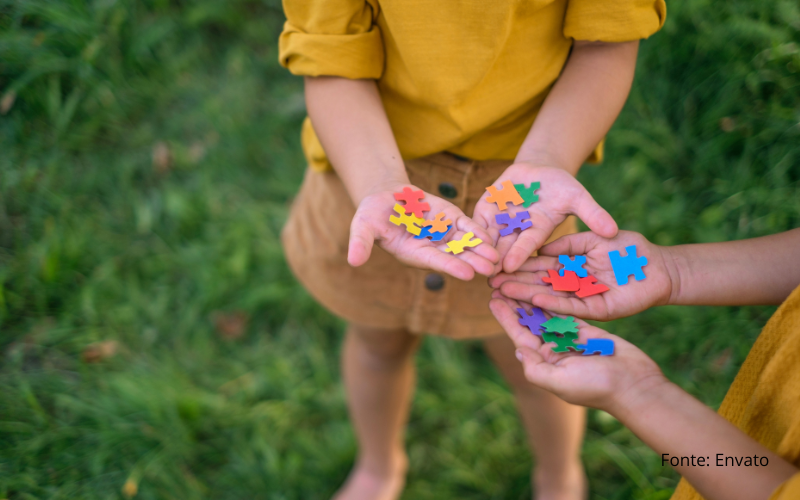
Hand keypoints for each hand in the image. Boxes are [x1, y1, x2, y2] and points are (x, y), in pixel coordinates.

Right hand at [348, 184, 499, 279]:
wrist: (384, 196)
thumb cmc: (371, 214)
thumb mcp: (362, 226)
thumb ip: (360, 244)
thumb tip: (352, 261)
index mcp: (412, 253)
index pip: (434, 261)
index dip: (450, 266)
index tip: (467, 274)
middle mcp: (431, 248)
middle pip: (455, 256)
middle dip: (473, 261)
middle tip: (491, 269)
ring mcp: (443, 234)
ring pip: (465, 244)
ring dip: (481, 250)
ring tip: (498, 257)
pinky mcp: (451, 220)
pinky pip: (467, 227)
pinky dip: (479, 232)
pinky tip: (493, 237)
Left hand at [471, 162, 617, 273]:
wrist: (539, 170)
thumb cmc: (562, 185)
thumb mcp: (578, 196)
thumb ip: (592, 213)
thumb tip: (614, 231)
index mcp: (538, 231)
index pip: (526, 246)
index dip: (518, 255)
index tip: (510, 266)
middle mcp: (517, 232)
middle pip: (504, 248)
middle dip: (493, 260)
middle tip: (483, 274)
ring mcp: (500, 222)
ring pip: (487, 238)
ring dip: (478, 249)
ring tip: (468, 260)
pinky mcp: (486, 211)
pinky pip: (475, 221)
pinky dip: (468, 229)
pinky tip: (460, 237)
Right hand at [489, 230, 676, 320]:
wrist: (660, 266)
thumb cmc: (630, 249)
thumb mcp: (594, 239)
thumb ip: (569, 244)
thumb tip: (542, 249)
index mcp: (571, 268)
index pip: (540, 267)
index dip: (520, 266)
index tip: (499, 263)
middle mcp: (573, 286)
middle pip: (539, 284)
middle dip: (515, 283)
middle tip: (490, 283)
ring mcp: (583, 299)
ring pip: (549, 297)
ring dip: (526, 295)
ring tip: (502, 292)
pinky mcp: (596, 310)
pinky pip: (571, 307)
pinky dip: (552, 303)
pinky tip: (532, 298)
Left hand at [489, 292, 665, 411]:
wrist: (634, 386)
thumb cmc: (596, 387)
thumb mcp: (560, 382)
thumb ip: (536, 368)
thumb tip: (518, 350)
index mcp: (544, 363)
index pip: (520, 336)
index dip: (506, 318)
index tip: (492, 299)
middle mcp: (554, 350)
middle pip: (530, 322)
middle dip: (516, 303)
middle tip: (501, 281)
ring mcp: (570, 339)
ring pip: (547, 314)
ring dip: (532, 297)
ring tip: (519, 278)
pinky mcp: (587, 329)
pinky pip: (567, 311)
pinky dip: (555, 299)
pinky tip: (544, 284)